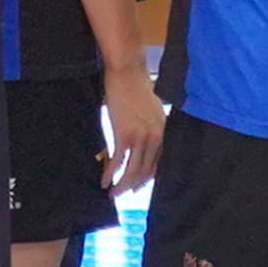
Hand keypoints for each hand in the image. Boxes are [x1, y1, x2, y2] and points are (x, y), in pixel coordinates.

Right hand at [101, 57, 167, 191]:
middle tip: (121, 193)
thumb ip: (151, 128)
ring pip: (133, 170)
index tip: (137, 187)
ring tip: (112, 192)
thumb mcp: (152, 112)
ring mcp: (141, 137)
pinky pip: (118, 161)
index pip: (158, 164)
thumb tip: (141, 141)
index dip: (146, 179)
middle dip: (132, 186)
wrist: (127, 73)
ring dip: (121, 185)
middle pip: (145, 171)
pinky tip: (104, 180)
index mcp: (164, 133)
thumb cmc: (136, 89)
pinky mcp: (124, 134)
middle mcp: (156, 138)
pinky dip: (110, 174)